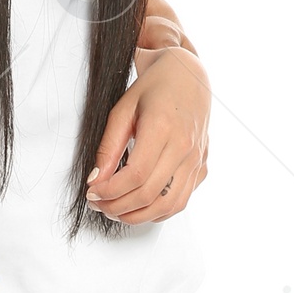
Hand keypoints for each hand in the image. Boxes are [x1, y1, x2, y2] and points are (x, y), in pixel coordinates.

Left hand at [87, 46, 210, 223]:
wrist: (188, 76)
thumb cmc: (154, 88)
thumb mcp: (123, 110)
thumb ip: (109, 146)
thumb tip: (95, 179)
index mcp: (163, 128)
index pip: (135, 175)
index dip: (110, 191)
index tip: (91, 192)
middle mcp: (185, 147)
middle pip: (150, 194)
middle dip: (117, 206)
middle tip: (97, 203)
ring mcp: (196, 159)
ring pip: (168, 205)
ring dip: (137, 216)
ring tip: (114, 209)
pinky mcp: (202, 167)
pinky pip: (181, 201)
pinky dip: (157, 212)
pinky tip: (138, 206)